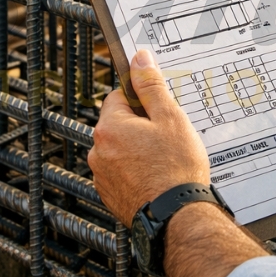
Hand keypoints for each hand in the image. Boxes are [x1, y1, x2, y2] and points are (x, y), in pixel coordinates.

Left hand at [89, 50, 209, 226]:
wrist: (177, 217)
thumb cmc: (175, 169)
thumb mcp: (170, 118)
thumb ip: (151, 85)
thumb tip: (139, 59)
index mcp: (109, 127)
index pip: (118, 97)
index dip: (141, 101)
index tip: (158, 111)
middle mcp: (98, 150)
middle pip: (118, 124)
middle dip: (140, 127)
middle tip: (166, 137)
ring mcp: (102, 175)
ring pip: (120, 149)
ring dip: (136, 150)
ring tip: (163, 160)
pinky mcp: (109, 195)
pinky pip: (121, 172)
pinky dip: (135, 172)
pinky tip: (156, 177)